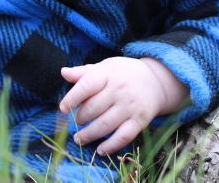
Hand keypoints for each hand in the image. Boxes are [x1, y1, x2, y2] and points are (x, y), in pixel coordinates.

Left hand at [58, 57, 188, 154]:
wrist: (156, 81)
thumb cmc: (123, 74)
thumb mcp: (105, 67)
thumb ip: (84, 72)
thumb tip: (63, 72)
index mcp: (108, 75)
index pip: (87, 86)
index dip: (72, 98)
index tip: (62, 108)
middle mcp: (119, 90)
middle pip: (94, 108)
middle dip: (80, 118)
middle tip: (76, 121)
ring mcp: (130, 107)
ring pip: (105, 124)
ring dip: (89, 134)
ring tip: (78, 138)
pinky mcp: (140, 121)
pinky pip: (124, 136)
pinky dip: (111, 146)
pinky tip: (100, 150)